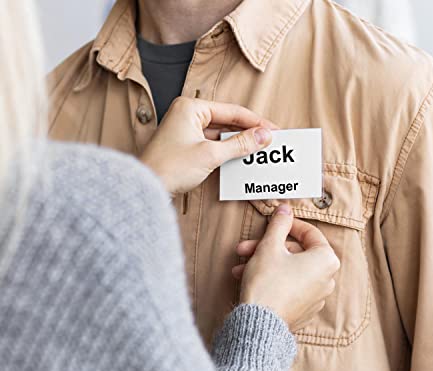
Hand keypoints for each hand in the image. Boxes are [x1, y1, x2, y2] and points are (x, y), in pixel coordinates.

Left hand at [139, 97, 277, 193]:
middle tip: (270, 141)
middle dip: (248, 132)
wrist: (146, 189)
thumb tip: (264, 136)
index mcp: (191, 107)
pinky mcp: (184, 147)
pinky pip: (212, 145)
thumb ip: (240, 144)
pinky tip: (240, 157)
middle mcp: (187, 115)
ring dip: (238, 143)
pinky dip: (226, 151)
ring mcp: (185, 131)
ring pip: (220, 134)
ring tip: (258, 150)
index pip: (232, 111)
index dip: (256, 122)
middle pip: (226, 121)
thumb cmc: (171, 167)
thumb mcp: (211, 154)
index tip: (274, 130)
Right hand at [233, 205, 340, 330]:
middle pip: (295, 253)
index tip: (274, 222)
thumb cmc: (268, 283)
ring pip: (289, 270)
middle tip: (246, 249)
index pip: (310, 233)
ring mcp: (316, 297)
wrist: (260, 323)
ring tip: (240, 268)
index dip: (288, 224)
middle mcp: (327, 279)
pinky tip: (249, 280)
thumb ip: (280, 224)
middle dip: (267, 248)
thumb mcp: (270, 246)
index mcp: (326, 260)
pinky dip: (271, 280)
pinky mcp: (304, 310)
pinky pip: (288, 287)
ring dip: (263, 264)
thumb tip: (285, 209)